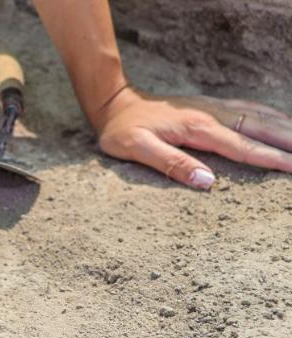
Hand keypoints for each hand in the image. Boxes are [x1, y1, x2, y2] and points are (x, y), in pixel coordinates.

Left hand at [94, 87, 291, 188]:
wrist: (114, 103)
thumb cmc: (122, 130)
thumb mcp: (136, 149)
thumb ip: (170, 164)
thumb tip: (206, 181)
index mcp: (198, 128)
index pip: (243, 147)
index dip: (271, 159)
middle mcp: (211, 114)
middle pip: (260, 128)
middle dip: (289, 141)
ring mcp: (213, 108)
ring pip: (259, 116)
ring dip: (285, 127)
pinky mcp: (210, 106)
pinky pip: (249, 109)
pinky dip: (271, 116)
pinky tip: (281, 123)